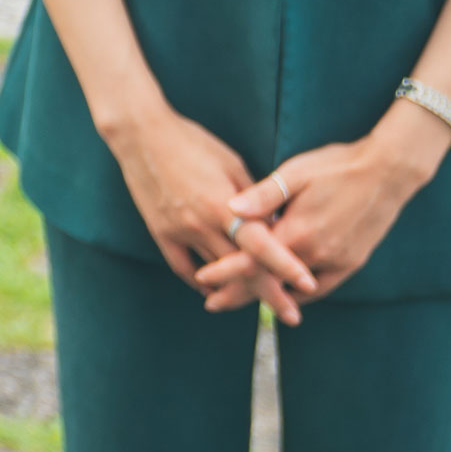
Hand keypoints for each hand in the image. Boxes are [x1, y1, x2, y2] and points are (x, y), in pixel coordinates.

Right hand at [99, 95, 314, 324]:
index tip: (309, 286)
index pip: (261, 245)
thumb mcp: (232, 164)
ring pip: (215, 274)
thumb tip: (273, 226)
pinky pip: (184, 268)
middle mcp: (202, 224)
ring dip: (238, 290)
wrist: (141, 135)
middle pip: (242, 269)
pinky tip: (214, 289)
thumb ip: (254, 199)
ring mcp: (179, 231)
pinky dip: (201, 281)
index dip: (287, 267)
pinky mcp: (161, 233)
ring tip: (259, 304)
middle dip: (270, 293)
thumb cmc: (193, 143)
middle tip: (292, 315)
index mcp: (223, 205)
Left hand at [198, 102, 446, 312]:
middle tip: (213, 303)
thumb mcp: (296, 173)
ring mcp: (336, 261)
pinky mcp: (352, 262)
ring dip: (269, 295)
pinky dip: (300, 293)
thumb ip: (263, 195)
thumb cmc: (337, 166)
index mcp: (296, 232)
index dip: (225, 272)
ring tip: (244, 300)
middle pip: (270, 282)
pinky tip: (287, 294)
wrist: (388, 172)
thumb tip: (230, 208)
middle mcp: (316, 254)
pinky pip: (321, 287)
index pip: (252, 260)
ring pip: (295, 288)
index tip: (203, 280)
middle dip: (240, 294)